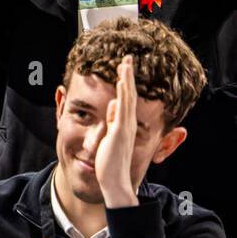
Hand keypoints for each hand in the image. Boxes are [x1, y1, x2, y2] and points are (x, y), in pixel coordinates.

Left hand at [94, 56, 138, 208]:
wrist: (114, 181)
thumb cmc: (110, 161)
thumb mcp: (109, 136)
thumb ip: (112, 120)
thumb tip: (113, 104)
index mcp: (123, 124)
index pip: (125, 98)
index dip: (125, 82)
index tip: (123, 66)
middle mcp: (127, 123)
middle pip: (128, 94)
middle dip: (127, 75)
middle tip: (128, 57)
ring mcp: (124, 127)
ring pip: (127, 98)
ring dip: (126, 79)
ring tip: (126, 62)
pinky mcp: (119, 132)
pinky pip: (122, 109)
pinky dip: (123, 94)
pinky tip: (122, 82)